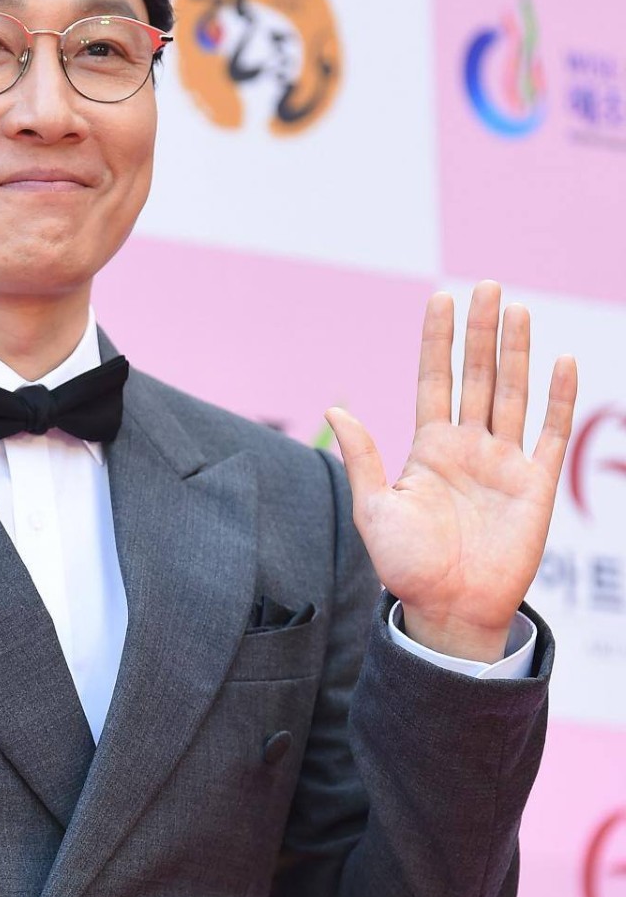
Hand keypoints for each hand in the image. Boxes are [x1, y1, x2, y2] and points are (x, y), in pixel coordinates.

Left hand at [324, 281, 577, 662]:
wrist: (449, 610)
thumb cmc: (406, 565)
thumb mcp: (374, 509)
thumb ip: (363, 457)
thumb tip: (334, 408)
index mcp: (428, 447)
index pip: (434, 380)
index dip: (438, 341)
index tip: (441, 299)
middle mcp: (467, 446)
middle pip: (476, 376)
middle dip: (481, 332)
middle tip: (487, 286)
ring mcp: (503, 462)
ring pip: (512, 394)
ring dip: (516, 352)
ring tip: (517, 309)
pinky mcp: (535, 485)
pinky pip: (550, 434)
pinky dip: (559, 400)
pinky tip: (561, 362)